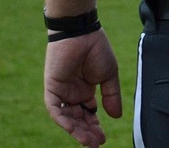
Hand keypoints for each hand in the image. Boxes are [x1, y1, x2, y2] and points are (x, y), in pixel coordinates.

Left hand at [45, 32, 122, 147]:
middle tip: (96, 143)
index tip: (103, 138)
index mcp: (85, 90)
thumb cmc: (96, 49)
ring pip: (67, 118)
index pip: (89, 114)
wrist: (82, 32)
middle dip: (87, 132)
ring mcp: (62, 92)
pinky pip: (55, 109)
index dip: (95, 127)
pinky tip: (73, 129)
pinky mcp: (52, 88)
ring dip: (76, 130)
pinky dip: (63, 120)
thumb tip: (116, 116)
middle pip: (78, 119)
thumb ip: (111, 96)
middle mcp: (73, 93)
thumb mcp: (108, 75)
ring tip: (88, 141)